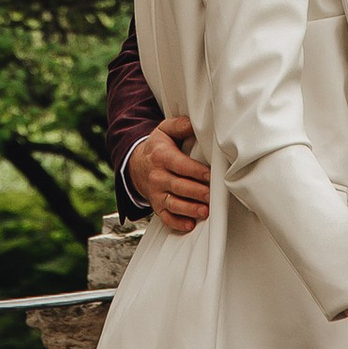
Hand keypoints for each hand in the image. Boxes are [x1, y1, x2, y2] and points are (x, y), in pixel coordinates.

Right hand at [131, 117, 210, 233]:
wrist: (136, 165)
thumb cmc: (157, 148)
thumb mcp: (164, 131)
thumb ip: (179, 125)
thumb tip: (193, 123)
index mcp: (161, 157)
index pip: (180, 165)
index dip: (195, 171)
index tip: (209, 175)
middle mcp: (157, 177)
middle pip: (178, 186)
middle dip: (195, 192)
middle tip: (211, 196)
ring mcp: (156, 193)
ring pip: (173, 204)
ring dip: (189, 209)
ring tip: (204, 212)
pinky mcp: (157, 206)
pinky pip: (165, 217)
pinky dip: (177, 223)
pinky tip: (190, 225)